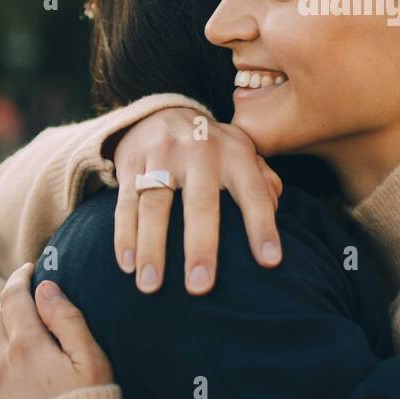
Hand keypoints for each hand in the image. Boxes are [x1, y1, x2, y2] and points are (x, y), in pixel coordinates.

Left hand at [0, 263, 112, 398]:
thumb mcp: (91, 361)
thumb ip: (67, 320)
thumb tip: (47, 288)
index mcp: (27, 345)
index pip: (13, 295)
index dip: (20, 276)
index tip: (28, 269)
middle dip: (9, 302)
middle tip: (26, 301)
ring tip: (16, 334)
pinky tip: (0, 366)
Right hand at [110, 108, 283, 295]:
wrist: (163, 111)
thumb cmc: (213, 148)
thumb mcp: (243, 154)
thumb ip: (263, 179)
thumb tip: (275, 206)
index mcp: (234, 154)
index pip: (253, 194)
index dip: (263, 227)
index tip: (270, 263)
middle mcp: (199, 152)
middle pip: (200, 204)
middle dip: (200, 247)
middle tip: (200, 287)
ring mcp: (162, 156)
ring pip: (155, 205)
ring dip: (152, 248)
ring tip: (151, 287)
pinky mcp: (131, 163)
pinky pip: (126, 202)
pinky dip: (125, 235)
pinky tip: (126, 265)